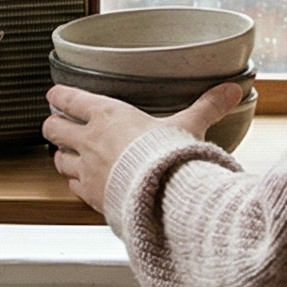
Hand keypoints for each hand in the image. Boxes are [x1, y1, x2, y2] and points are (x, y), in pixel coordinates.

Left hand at [42, 83, 245, 215]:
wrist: (162, 197)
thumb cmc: (170, 157)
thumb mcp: (189, 126)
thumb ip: (208, 106)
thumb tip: (233, 89)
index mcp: (107, 115)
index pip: (68, 98)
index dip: (59, 95)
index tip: (56, 95)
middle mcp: (89, 140)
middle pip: (52, 127)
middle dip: (54, 125)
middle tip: (60, 125)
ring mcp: (86, 170)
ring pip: (57, 158)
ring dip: (62, 155)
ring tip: (71, 154)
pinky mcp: (90, 195)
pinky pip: (72, 186)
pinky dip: (76, 183)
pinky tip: (86, 182)